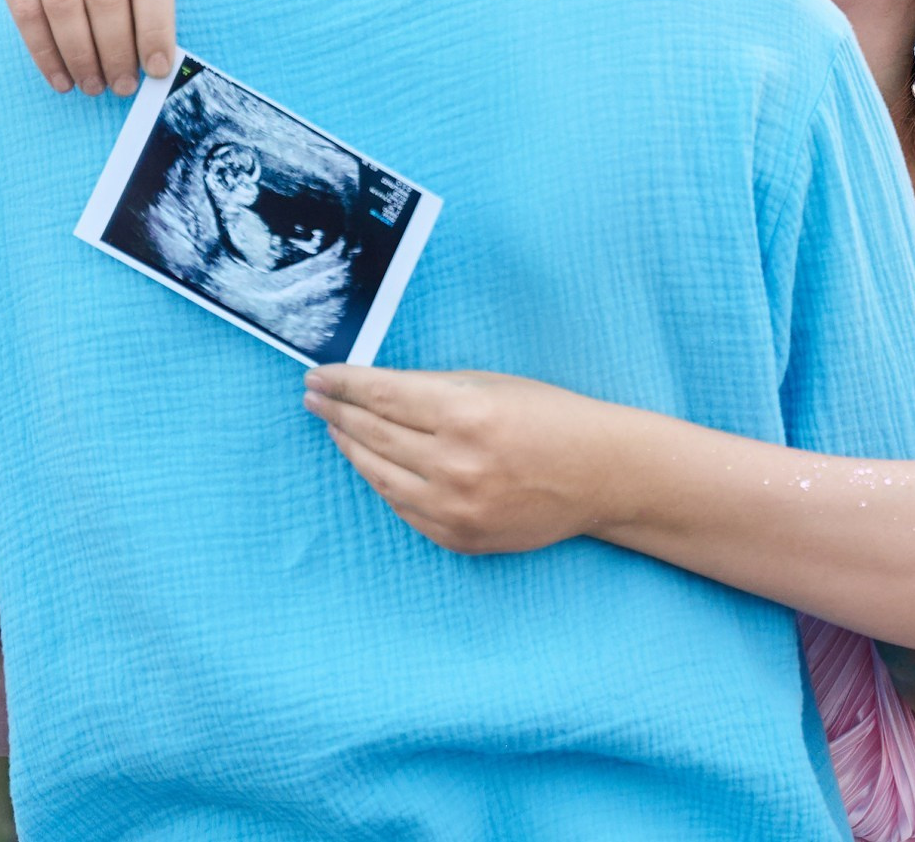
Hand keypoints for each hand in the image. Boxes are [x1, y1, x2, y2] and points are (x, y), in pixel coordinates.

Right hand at [0, 0, 173, 95]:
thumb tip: (161, 59)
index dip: (155, 28)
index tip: (158, 69)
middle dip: (117, 48)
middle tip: (123, 86)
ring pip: (64, 1)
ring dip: (82, 54)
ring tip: (93, 86)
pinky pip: (24, 6)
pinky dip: (44, 51)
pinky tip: (60, 77)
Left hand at [302, 365, 617, 554]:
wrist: (600, 475)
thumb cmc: (549, 417)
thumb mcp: (490, 385)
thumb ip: (431, 389)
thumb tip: (372, 389)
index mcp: (465, 414)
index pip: (381, 395)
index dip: (343, 384)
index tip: (317, 377)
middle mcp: (455, 464)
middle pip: (372, 434)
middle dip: (336, 412)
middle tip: (314, 398)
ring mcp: (455, 507)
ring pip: (379, 475)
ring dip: (351, 448)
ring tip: (335, 427)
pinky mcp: (459, 537)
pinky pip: (404, 507)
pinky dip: (383, 482)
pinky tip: (372, 462)